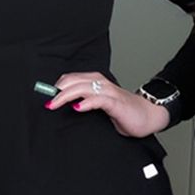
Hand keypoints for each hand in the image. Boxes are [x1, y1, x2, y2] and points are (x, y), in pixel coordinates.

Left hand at [47, 72, 168, 138]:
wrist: (148, 116)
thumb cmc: (122, 112)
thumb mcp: (99, 105)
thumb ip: (85, 102)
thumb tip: (64, 106)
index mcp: (96, 82)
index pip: (71, 78)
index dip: (57, 86)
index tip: (46, 97)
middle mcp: (101, 84)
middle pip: (73, 82)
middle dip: (57, 92)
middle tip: (47, 103)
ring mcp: (109, 93)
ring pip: (83, 88)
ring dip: (66, 95)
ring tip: (54, 104)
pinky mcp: (117, 104)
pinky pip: (100, 100)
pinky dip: (87, 102)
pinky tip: (78, 108)